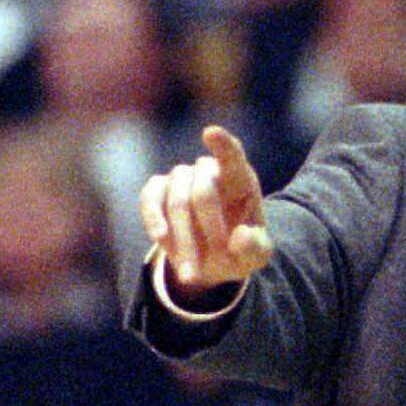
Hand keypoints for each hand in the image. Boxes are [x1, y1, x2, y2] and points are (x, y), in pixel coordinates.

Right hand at [139, 125, 272, 296]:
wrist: (210, 260)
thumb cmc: (239, 250)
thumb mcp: (256, 256)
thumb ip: (255, 248)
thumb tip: (242, 236)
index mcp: (239, 180)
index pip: (232, 157)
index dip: (223, 145)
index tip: (211, 133)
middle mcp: (209, 171)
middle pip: (202, 193)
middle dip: (206, 231)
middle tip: (214, 260)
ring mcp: (181, 177)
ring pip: (176, 201)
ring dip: (183, 240)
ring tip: (192, 272)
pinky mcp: (157, 189)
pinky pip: (150, 198)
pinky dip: (154, 219)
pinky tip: (161, 239)